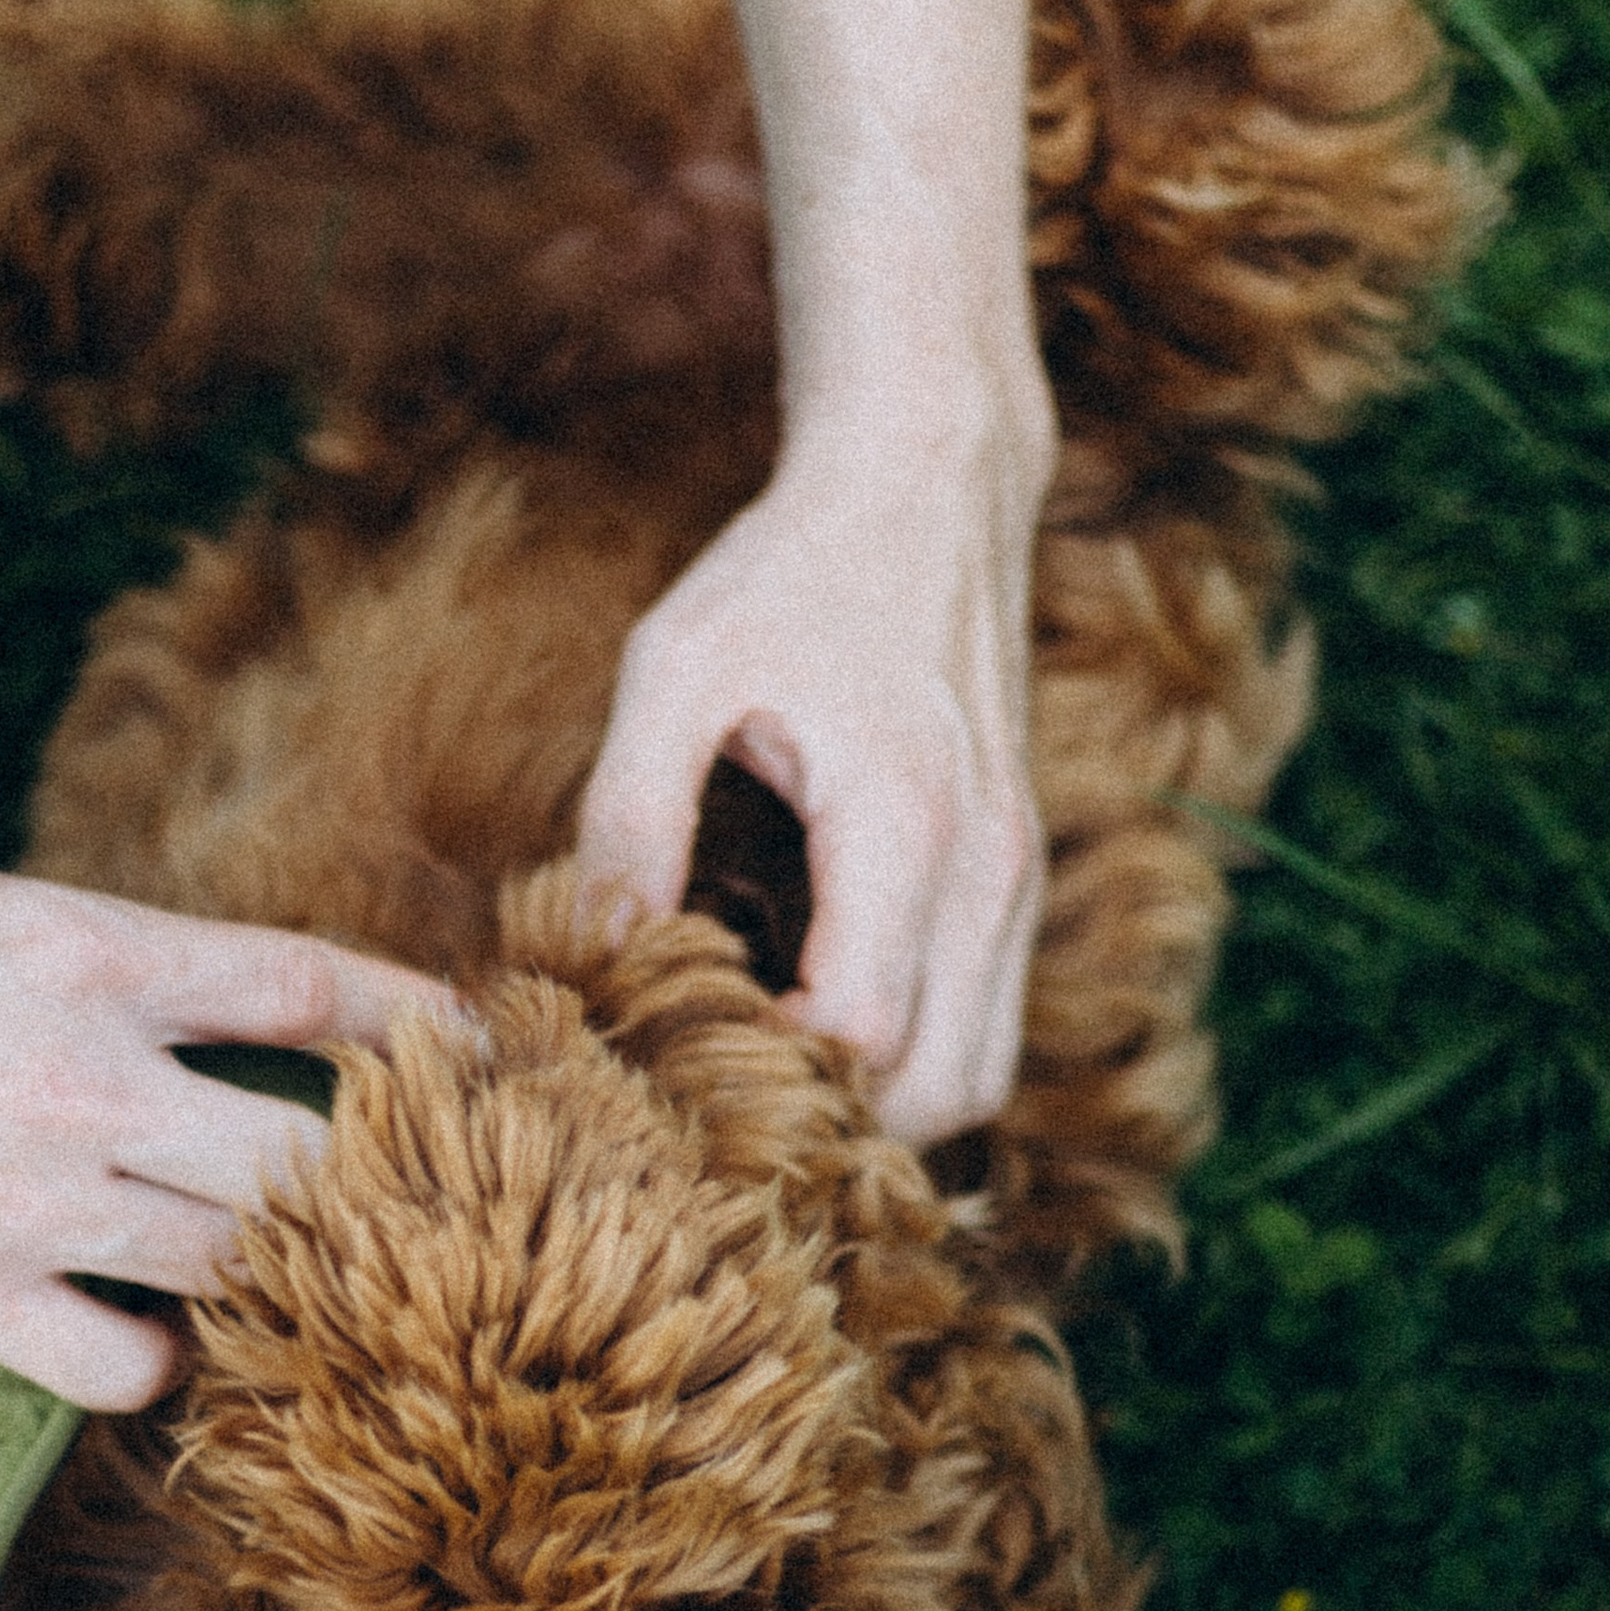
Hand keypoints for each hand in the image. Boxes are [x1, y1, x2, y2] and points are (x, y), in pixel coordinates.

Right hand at [0, 824, 448, 1402]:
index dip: (423, 1027)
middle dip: (386, 1183)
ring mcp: (26, 1198)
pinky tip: (153, 1345)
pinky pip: (125, 1369)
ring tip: (316, 1290)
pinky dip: (160, 1366)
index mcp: (85, 945)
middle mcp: (83, 1078)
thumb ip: (28, 911)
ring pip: (239, 1272)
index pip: (313, 992)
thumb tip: (77, 938)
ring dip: (288, 1283)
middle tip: (427, 1203)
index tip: (485, 1052)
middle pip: (312, 1160)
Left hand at [574, 387, 1051, 1139]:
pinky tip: (811, 1019)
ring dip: (881, 1106)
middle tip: (716, 1094)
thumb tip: (590, 950)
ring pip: (980, 1078)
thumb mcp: (677, 666)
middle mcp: (989, 871)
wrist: (929, 483)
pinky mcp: (1016, 880)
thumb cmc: (791, 570)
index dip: (767, 1084)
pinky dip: (912, 1058)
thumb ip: (630, 810)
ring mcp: (1018, 881)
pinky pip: (984, 1026)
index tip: (669, 1063)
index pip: (862, 1038)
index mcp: (907, 825)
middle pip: (941, 1096)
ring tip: (762, 1070)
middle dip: (834, 1127)